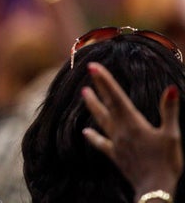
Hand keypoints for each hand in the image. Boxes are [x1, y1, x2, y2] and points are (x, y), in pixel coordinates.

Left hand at [82, 62, 182, 199]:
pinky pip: (102, 143)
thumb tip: (171, 88)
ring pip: (101, 120)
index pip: (116, 96)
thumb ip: (169, 110)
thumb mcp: (172, 135)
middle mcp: (120, 130)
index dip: (105, 80)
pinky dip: (94, 137)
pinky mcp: (115, 155)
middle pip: (107, 104)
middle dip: (98, 87)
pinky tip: (86, 132)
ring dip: (93, 106)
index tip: (93, 66)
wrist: (154, 189)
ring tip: (84, 93)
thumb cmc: (166, 162)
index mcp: (133, 122)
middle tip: (89, 71)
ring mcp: (116, 143)